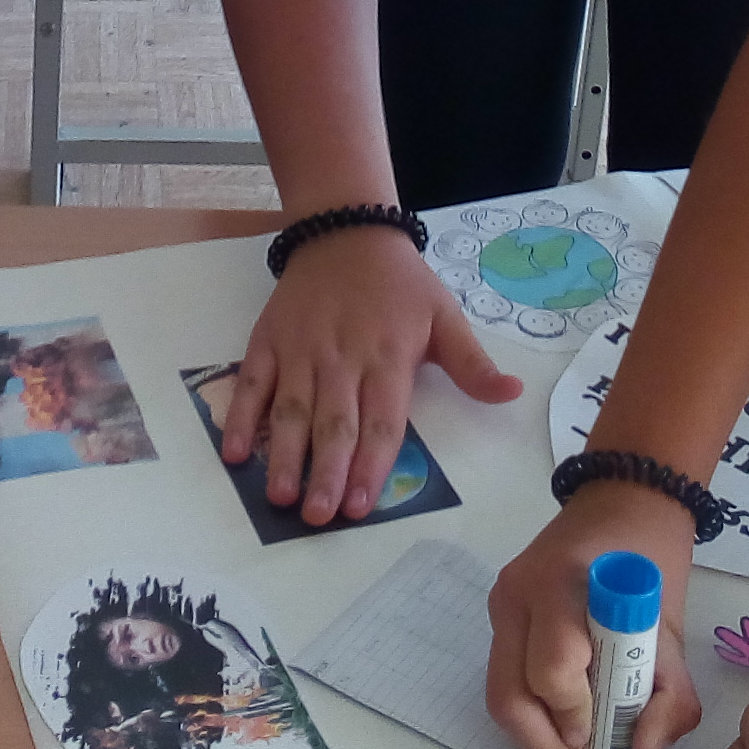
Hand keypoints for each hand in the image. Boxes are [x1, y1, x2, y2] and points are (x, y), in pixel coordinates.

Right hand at [217, 225, 520, 522]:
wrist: (346, 231)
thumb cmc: (400, 284)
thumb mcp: (445, 315)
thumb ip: (473, 363)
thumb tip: (512, 393)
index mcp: (388, 357)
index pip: (381, 421)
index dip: (370, 464)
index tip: (360, 505)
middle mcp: (341, 359)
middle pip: (333, 423)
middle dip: (325, 472)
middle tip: (318, 516)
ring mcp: (300, 350)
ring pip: (290, 409)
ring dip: (284, 454)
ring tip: (280, 496)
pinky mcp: (268, 340)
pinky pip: (252, 382)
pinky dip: (242, 416)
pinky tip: (235, 452)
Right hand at [484, 480, 702, 748]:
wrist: (624, 499)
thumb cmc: (650, 558)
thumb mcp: (672, 627)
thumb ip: (668, 695)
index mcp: (564, 586)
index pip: (554, 666)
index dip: (574, 713)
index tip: (598, 741)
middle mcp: (519, 594)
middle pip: (511, 692)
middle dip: (545, 747)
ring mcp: (503, 603)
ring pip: (501, 691)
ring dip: (535, 736)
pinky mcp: (502, 613)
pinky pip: (507, 674)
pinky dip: (533, 709)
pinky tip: (563, 727)